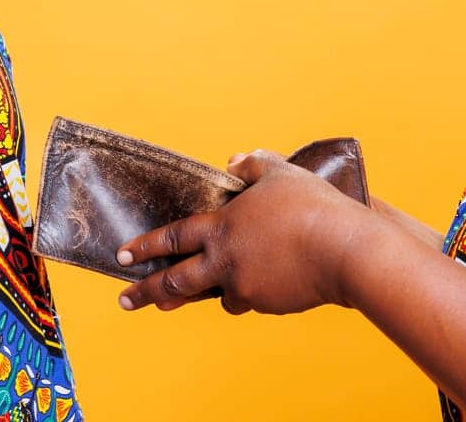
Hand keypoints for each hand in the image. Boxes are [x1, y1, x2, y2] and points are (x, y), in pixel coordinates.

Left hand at [116, 149, 376, 315]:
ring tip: (179, 301)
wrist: (343, 251)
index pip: (174, 237)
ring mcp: (245, 286)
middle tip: (125, 300)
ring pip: (215, 296)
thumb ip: (253, 165)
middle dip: (146, 292)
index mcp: (222, 227)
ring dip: (200, 296)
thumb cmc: (312, 206)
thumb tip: (233, 161)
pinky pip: (250, 300)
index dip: (146, 246)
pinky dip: (248, 292)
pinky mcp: (268, 304)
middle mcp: (225, 261)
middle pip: (176, 282)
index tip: (122, 257)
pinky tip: (260, 283)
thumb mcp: (280, 173)